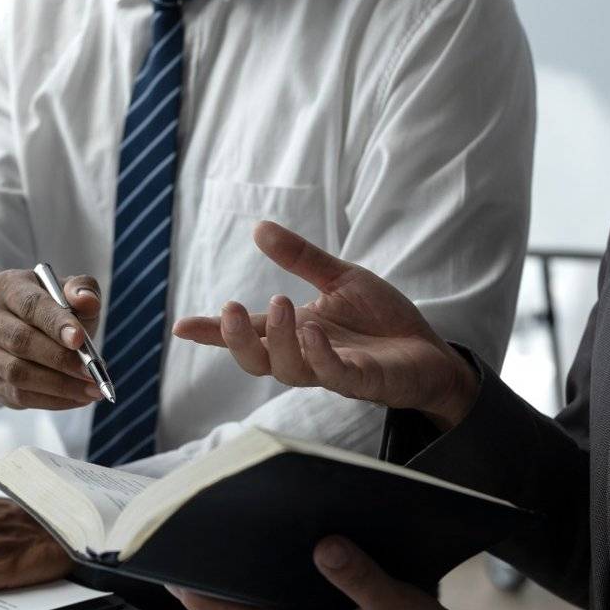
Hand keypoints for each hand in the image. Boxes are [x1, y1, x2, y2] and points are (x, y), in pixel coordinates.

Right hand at [0, 269, 104, 409]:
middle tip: (91, 372)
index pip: (30, 304)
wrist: (16, 334)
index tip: (79, 340)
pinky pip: (20, 396)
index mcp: (8, 286)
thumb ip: (81, 290)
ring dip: (59, 385)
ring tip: (92, 389)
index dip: (55, 323)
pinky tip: (78, 398)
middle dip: (60, 359)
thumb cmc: (51, 311)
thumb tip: (87, 300)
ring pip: (18, 373)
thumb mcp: (68, 293)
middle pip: (21, 341)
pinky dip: (54, 400)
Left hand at [170, 537, 472, 609]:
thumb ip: (358, 578)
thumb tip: (324, 548)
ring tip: (236, 555)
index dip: (211, 602)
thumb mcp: (396, 608)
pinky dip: (296, 591)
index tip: (178, 583)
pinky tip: (299, 568)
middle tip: (199, 558)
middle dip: (230, 590)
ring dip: (262, 589)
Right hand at [172, 221, 479, 428]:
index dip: (213, 334)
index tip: (181, 327)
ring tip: (281, 303)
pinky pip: (334, 374)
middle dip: (238, 339)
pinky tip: (313, 332)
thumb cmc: (381, 321)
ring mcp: (333, 372)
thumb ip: (301, 259)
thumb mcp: (340, 280)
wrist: (428, 352)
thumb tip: (258, 227)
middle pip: (258, 360)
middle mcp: (306, 357)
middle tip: (229, 309)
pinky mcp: (363, 382)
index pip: (249, 334)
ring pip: (290, 369)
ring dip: (280, 338)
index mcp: (295, 333)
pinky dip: (319, 356)